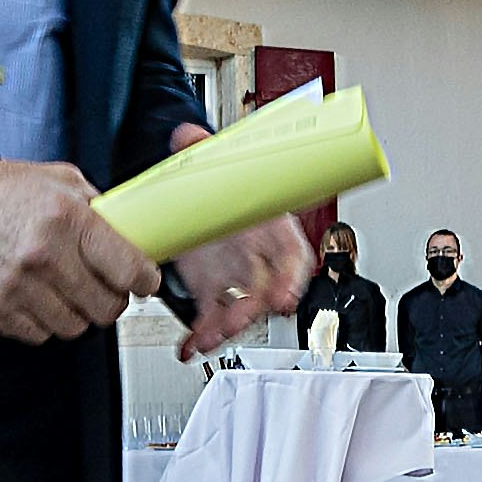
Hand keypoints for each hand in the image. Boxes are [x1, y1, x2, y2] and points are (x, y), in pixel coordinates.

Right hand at [0, 156, 156, 343]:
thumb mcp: (56, 180)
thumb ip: (95, 205)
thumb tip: (128, 228)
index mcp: (66, 219)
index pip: (129, 268)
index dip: (144, 280)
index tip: (143, 282)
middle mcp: (43, 256)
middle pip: (106, 308)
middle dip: (111, 300)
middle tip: (102, 288)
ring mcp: (17, 288)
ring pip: (74, 327)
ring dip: (75, 314)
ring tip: (63, 291)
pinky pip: (38, 335)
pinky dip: (41, 322)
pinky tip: (34, 298)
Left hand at [161, 129, 319, 355]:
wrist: (195, 191)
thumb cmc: (220, 181)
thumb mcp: (212, 160)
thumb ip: (201, 149)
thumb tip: (188, 135)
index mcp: (270, 224)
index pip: (293, 253)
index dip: (292, 278)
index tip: (285, 297)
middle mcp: (257, 254)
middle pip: (265, 289)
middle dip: (251, 312)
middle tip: (233, 322)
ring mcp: (234, 274)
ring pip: (238, 309)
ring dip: (224, 328)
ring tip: (206, 338)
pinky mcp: (210, 289)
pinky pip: (210, 318)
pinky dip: (200, 336)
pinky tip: (188, 346)